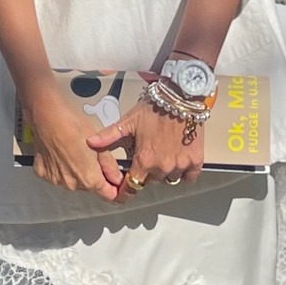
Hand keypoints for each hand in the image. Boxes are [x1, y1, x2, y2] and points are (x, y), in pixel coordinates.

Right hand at [27, 92, 124, 201]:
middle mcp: (72, 185)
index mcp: (89, 179)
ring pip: (73, 182)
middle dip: (94, 176)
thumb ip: (110, 166)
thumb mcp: (100, 144)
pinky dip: (60, 169)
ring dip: (76, 173)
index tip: (115, 182)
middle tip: (91, 157)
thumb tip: (118, 179)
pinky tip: (61, 153)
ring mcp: (56, 180)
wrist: (48, 117)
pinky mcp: (43, 174)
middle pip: (90, 187)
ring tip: (74, 153)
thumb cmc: (75, 126)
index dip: (115, 189)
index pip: (108, 195)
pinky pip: (57, 176)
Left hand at [85, 89, 205, 201]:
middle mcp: (162, 168)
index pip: (133, 186)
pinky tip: (179, 160)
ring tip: (164, 155)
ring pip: (170, 179)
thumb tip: (90, 142)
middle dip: (148, 172)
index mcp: (144, 161)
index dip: (128, 187)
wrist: (181, 97)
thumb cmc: (153, 108)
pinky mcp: (196, 161)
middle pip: (152, 181)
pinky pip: (189, 177)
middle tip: (149, 156)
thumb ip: (110, 136)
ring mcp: (180, 165)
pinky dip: (185, 173)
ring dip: (166, 172)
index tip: (127, 187)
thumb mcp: (129, 121)